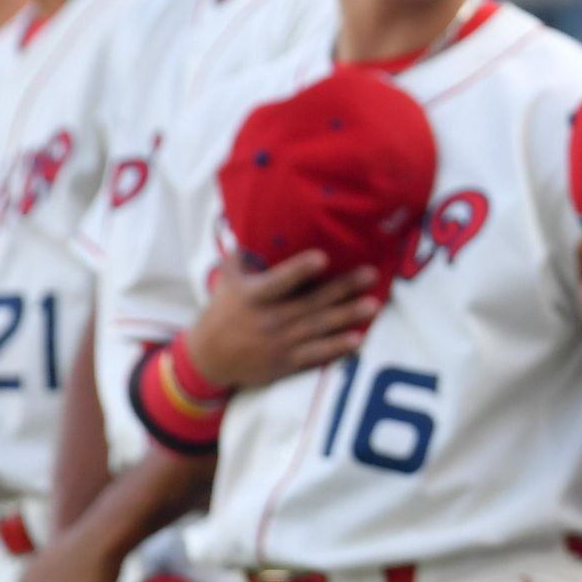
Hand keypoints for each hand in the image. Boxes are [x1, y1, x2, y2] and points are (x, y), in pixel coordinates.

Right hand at [187, 251, 377, 390]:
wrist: (208, 359)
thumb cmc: (222, 311)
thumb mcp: (227, 279)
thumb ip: (243, 252)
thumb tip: (252, 218)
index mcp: (253, 297)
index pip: (279, 281)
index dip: (300, 270)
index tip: (322, 257)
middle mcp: (268, 319)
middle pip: (311, 302)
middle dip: (343, 288)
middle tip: (371, 274)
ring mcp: (278, 343)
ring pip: (318, 327)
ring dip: (347, 316)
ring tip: (373, 304)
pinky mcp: (285, 362)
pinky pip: (315, 354)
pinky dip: (336, 347)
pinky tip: (356, 338)